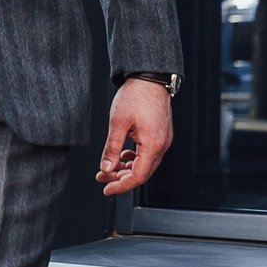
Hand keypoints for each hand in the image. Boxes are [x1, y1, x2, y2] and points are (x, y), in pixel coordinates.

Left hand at [95, 79, 172, 196]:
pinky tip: (123, 156)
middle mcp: (162, 145)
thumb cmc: (135, 96)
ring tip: (110, 168)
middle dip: (121, 178)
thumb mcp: (118, 122)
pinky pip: (149, 154)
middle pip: (142, 173)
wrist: (150, 77)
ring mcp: (163, 140)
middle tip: (102, 178)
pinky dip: (135, 159)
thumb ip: (112, 148)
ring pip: (146, 164)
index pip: (137, 176)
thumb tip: (106, 168)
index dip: (121, 186)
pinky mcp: (161, 134)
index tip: (106, 189)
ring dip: (127, 169)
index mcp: (153, 145)